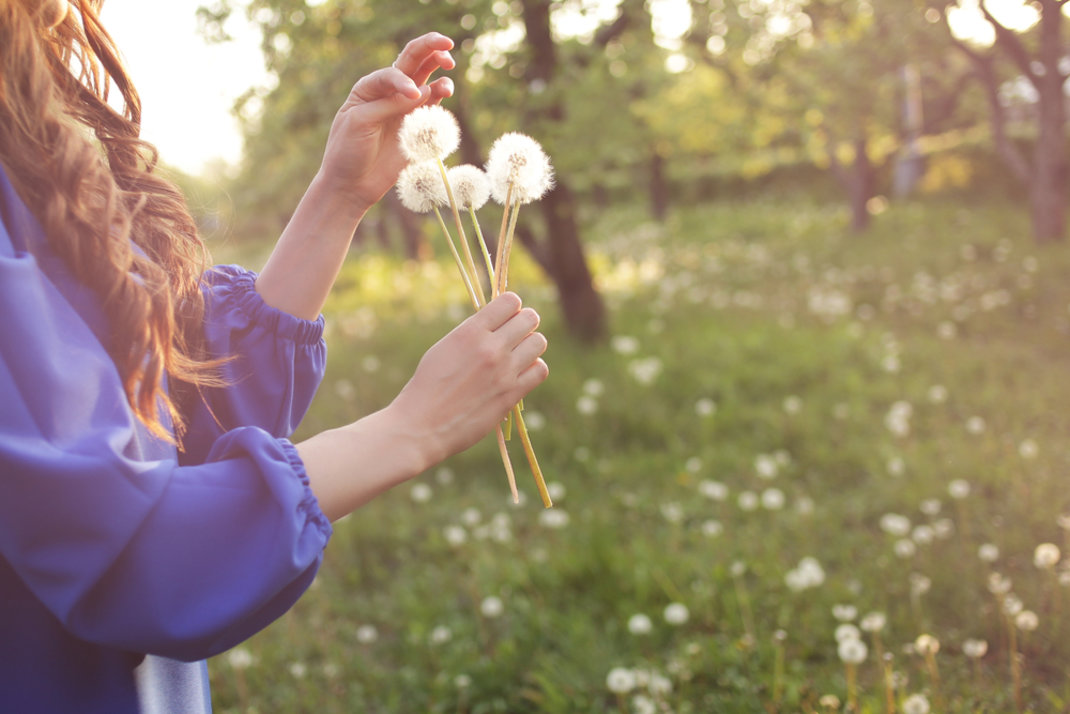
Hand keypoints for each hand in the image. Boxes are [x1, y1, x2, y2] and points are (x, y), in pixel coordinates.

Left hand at [318, 32, 455, 212]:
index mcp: (369, 88)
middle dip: (430, 49)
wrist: (352, 185)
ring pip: (427, 81)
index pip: (391, 72)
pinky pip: (434, 107)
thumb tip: (423, 91)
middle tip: (446, 43)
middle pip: (412, 63)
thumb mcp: (360, 122)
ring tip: (448, 73)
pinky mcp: (418, 128)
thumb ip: (389, 105)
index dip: (403, 79)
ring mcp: (405, 110)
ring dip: (439, 72)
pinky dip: (441, 97)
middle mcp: (389, 94)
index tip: (412, 95)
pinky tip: (445, 92)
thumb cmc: (348, 150)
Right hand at [388, 293, 548, 466]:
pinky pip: (540, 370)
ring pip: (539, 342)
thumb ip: (473, 334)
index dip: (512, 306)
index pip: (510, 301)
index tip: (506, 316)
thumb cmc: (427, 386)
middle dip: (525, 322)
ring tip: (518, 354)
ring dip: (531, 345)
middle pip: (530, 319)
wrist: (422, 425)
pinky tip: (521, 373)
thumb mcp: (445, 348)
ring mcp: (504, 371)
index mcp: (470, 332)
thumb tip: (497, 324)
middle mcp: (490, 347)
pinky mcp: (511, 394)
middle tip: (515, 334)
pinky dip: (534, 368)